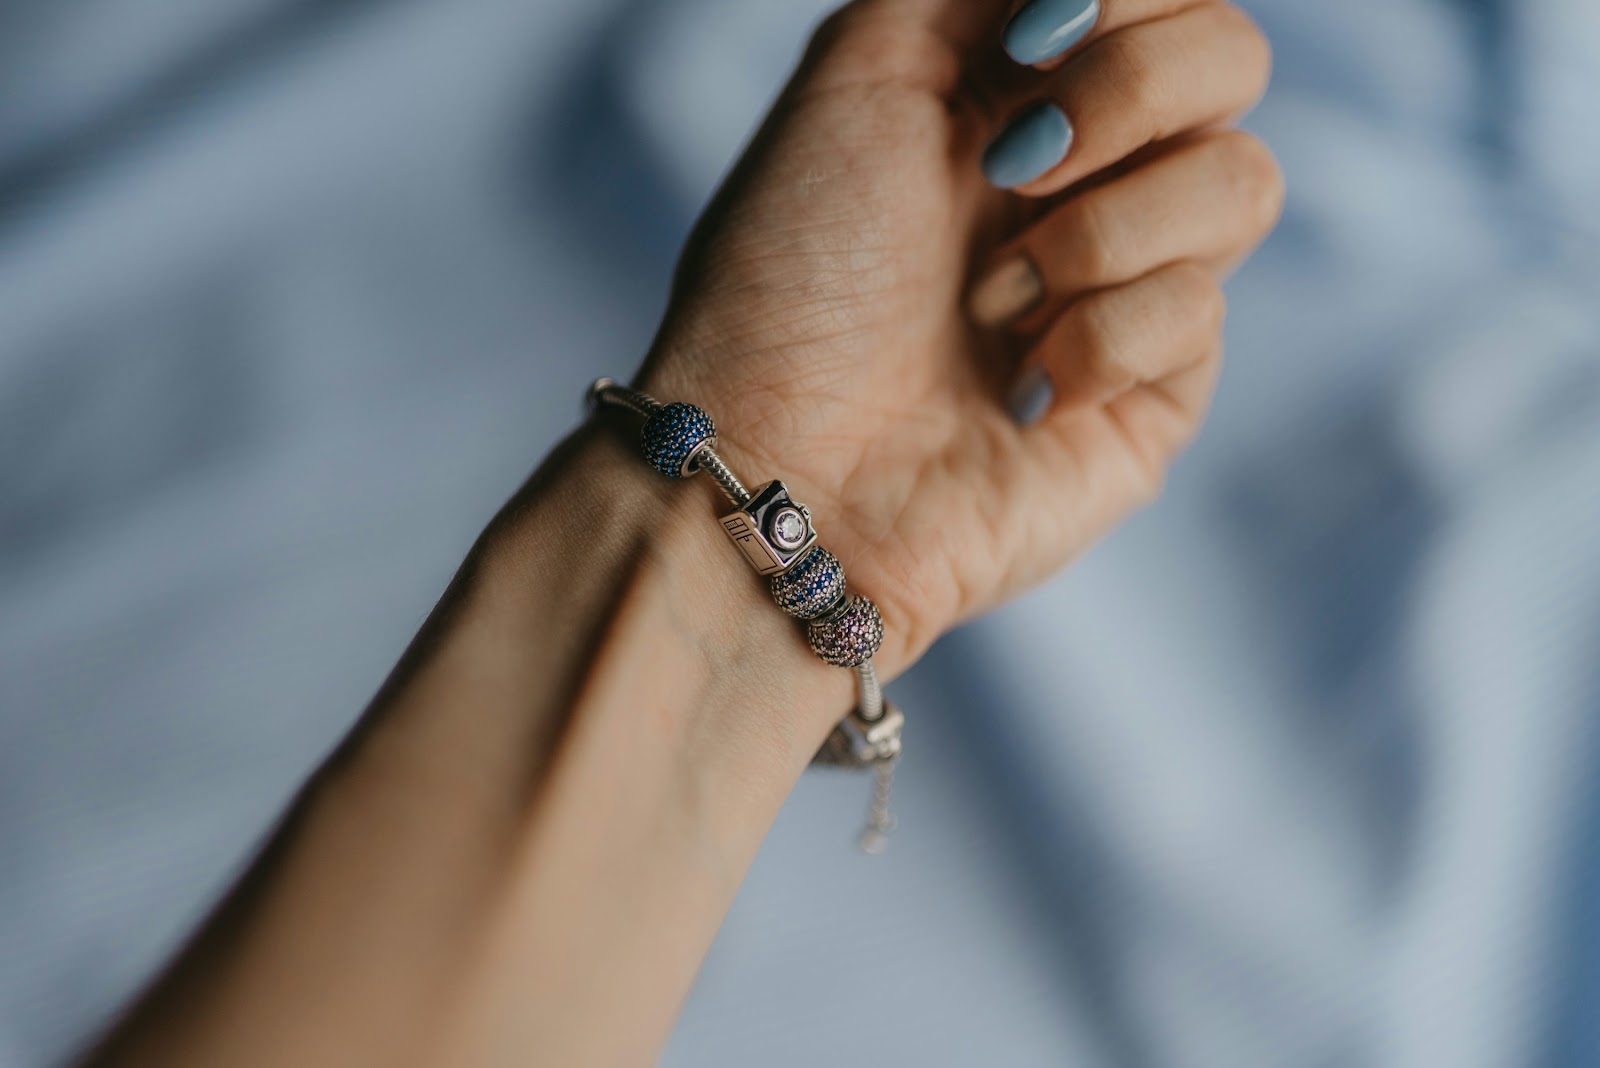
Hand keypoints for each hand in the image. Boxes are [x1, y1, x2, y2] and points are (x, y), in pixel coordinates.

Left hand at [640, 0, 1280, 669]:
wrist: (781, 460)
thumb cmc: (793, 276)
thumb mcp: (858, 73)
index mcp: (1021, 91)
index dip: (1122, 0)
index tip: (1024, 42)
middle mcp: (1090, 177)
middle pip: (1231, 61)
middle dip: (1125, 95)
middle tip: (1010, 170)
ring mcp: (1131, 282)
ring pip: (1244, 181)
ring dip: (1099, 232)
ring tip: (991, 301)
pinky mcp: (1159, 390)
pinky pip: (1201, 311)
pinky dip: (1094, 339)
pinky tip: (1017, 389)